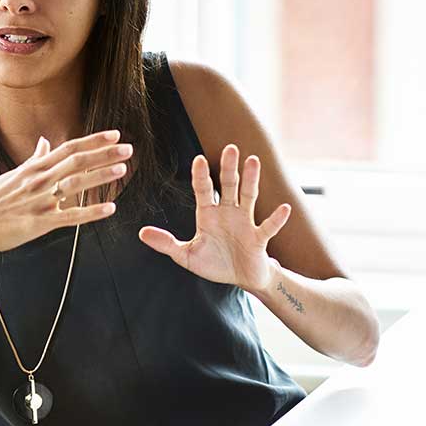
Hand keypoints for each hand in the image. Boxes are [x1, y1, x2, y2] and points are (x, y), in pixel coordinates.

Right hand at [0, 130, 131, 260]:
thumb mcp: (11, 176)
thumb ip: (33, 160)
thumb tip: (45, 142)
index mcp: (32, 169)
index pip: (68, 148)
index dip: (93, 141)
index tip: (114, 135)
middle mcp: (38, 181)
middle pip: (76, 162)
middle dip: (104, 154)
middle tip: (128, 148)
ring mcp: (38, 202)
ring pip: (75, 185)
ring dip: (100, 177)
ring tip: (122, 170)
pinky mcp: (38, 224)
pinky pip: (69, 217)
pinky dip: (90, 213)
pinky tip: (109, 209)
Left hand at [138, 144, 291, 291]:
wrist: (240, 279)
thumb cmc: (214, 263)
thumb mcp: (185, 256)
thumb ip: (166, 244)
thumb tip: (141, 234)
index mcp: (208, 215)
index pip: (204, 190)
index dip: (201, 176)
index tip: (199, 159)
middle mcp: (228, 213)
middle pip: (228, 186)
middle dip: (228, 168)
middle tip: (229, 147)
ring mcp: (245, 223)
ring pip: (249, 197)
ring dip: (251, 179)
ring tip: (253, 160)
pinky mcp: (259, 239)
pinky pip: (268, 226)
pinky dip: (276, 218)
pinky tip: (284, 208)